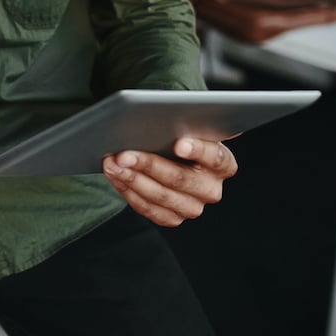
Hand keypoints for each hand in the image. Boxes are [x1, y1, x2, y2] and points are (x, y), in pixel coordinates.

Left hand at [103, 137, 237, 226]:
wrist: (176, 161)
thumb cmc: (182, 138)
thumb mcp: (189, 129)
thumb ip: (186, 124)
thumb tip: (168, 117)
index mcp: (223, 164)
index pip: (214, 157)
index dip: (197, 150)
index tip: (179, 144)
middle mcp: (211, 189)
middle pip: (179, 179)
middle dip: (148, 165)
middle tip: (124, 154)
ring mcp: (192, 207)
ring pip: (160, 196)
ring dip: (131, 179)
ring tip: (112, 163)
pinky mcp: (172, 218)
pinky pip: (148, 208)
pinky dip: (128, 191)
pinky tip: (115, 176)